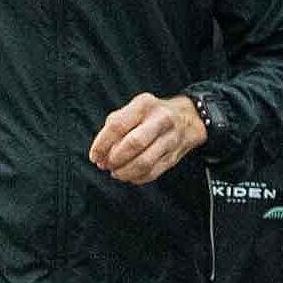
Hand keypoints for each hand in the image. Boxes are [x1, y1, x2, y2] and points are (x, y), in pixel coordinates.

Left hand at [88, 92, 207, 184]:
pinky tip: (129, 175)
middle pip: (134, 144)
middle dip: (114, 159)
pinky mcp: (175, 156)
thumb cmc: (150, 115)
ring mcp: (171, 139)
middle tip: (106, 165)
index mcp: (144, 105)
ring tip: (116, 172)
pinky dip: (136, 178)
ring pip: (145, 162)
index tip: (94, 157)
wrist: (187, 118)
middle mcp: (161, 120)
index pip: (118, 126)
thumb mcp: (132, 109)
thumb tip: (100, 155)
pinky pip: (153, 172)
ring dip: (124, 172)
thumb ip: (113, 127)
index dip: (102, 144)